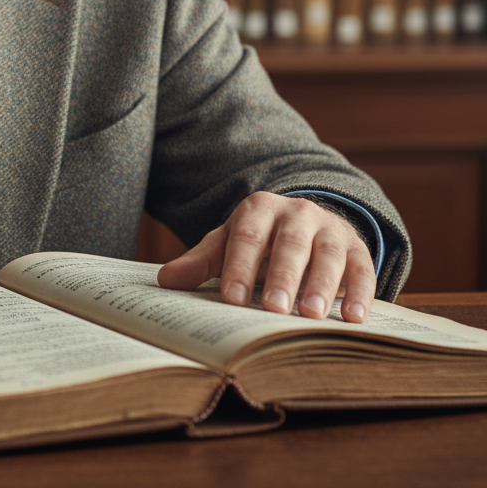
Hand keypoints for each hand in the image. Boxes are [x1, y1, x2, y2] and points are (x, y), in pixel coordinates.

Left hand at [156, 192, 374, 322]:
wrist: (306, 223)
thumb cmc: (260, 241)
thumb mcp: (228, 244)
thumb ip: (201, 261)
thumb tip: (165, 280)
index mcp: (259, 209)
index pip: (247, 236)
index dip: (239, 266)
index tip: (231, 299)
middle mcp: (297, 213)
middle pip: (289, 243)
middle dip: (282, 275)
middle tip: (273, 308)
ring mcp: (329, 229)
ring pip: (328, 254)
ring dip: (322, 284)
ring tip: (311, 315)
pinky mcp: (357, 248)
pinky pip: (362, 268)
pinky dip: (360, 292)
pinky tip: (353, 318)